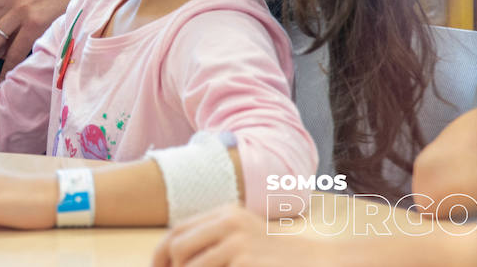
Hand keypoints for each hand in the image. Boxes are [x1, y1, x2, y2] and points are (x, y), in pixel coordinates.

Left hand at [152, 204, 330, 266]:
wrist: (316, 261)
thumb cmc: (275, 256)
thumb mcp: (243, 237)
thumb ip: (212, 240)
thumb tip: (172, 257)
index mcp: (225, 214)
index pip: (177, 231)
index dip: (160, 253)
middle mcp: (230, 224)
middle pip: (179, 248)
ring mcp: (239, 244)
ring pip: (193, 266)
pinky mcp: (247, 263)